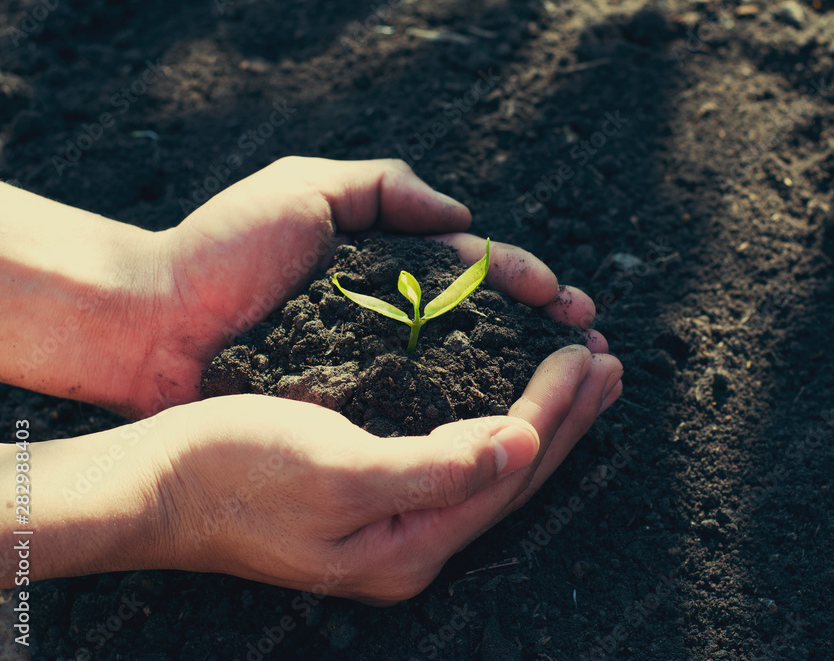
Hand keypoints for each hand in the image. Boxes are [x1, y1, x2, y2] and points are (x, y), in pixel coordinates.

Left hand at [129, 157, 604, 417]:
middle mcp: (392, 317)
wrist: (153, 321)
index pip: (475, 269)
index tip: (568, 302)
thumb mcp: (304, 188)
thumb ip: (383, 186)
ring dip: (523, 378)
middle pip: (487, 324)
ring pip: (466, 373)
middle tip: (594, 345)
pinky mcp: (351, 410)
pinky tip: (510, 426)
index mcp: (388, 264)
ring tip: (577, 384)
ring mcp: (375, 367)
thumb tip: (462, 217)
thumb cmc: (222, 248)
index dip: (526, 281)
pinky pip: (420, 415)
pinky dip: (468, 419)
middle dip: (544, 332)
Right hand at [150, 347, 620, 602]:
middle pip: (514, 474)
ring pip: (491, 466)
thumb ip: (438, 469)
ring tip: (578, 377)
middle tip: (609, 363)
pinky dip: (493, 422)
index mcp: (413, 544)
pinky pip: (457, 457)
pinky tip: (504, 401)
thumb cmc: (235, 471)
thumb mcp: (338, 471)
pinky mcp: (373, 498)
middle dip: (568, 417)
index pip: (513, 470)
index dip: (558, 411)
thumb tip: (524, 447)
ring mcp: (394, 524)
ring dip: (541, 417)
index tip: (587, 355)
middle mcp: (414, 543)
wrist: (158, 484)